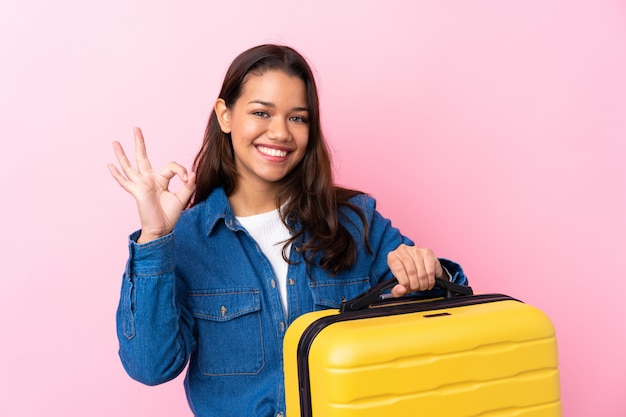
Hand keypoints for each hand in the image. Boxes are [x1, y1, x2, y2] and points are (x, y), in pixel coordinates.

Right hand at [107, 127, 195, 242]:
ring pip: (129, 166)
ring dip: (122, 154)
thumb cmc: (169, 215)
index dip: (181, 170)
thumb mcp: (182, 198)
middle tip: (136, 129)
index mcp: (160, 180)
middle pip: (142, 158)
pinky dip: (117, 174)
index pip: (170, 167)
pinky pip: (125, 182)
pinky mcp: (137, 192)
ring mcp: (141, 185)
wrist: (161, 229)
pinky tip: (109, 165)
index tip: (187, 178)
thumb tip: (192, 173)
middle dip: (139, 143)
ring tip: (115, 142)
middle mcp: (148, 180)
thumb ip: (188, 186)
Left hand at [387, 244, 443, 296]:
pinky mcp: (427, 252)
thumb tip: (402, 290)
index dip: (403, 281)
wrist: (414, 267)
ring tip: (421, 287)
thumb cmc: (404, 275)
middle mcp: (403, 250)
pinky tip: (428, 283)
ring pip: (422, 272)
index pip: (398, 269)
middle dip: (414, 284)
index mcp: (392, 256)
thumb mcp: (396, 285)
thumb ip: (396, 291)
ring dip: (423, 283)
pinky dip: (430, 280)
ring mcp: (416, 250)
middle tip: (415, 289)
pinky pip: (430, 270)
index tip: (407, 288)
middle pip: (411, 270)